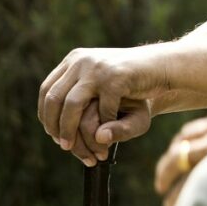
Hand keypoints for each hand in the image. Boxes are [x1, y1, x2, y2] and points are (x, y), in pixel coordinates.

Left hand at [38, 46, 163, 156]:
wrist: (161, 67)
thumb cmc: (129, 81)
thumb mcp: (98, 85)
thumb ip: (78, 94)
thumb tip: (50, 121)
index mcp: (74, 59)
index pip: (47, 90)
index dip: (46, 115)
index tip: (53, 134)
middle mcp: (82, 60)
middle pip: (54, 98)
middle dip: (55, 126)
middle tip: (62, 145)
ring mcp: (98, 67)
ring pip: (72, 104)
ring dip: (70, 129)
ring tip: (73, 146)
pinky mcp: (116, 77)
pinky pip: (102, 108)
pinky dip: (104, 125)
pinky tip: (107, 133)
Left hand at [155, 87, 206, 205]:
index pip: (191, 132)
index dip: (180, 146)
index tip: (176, 159)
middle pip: (180, 148)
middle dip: (167, 167)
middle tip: (162, 183)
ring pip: (182, 165)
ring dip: (171, 185)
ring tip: (169, 203)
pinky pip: (193, 182)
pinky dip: (182, 196)